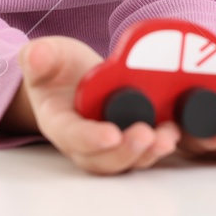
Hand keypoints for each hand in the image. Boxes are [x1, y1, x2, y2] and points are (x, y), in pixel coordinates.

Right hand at [16, 36, 180, 174]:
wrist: (72, 79)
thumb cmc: (57, 69)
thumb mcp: (45, 57)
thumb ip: (38, 57)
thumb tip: (37, 55)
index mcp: (60, 123)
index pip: (72, 137)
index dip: (90, 139)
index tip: (111, 134)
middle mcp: (85, 142)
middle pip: (102, 160)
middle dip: (126, 152)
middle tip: (146, 135)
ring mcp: (110, 144)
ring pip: (127, 160)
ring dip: (148, 153)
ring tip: (168, 137)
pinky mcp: (131, 138)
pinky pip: (145, 149)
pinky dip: (162, 144)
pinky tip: (178, 129)